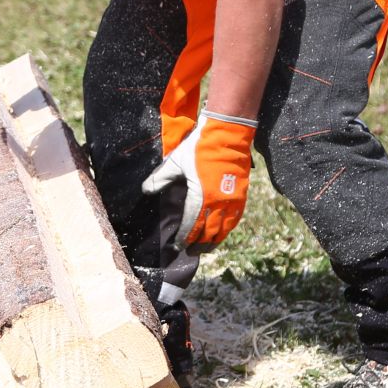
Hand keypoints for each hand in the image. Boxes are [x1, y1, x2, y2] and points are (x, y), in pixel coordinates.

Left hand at [140, 110, 256, 250]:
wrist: (227, 134)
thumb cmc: (199, 148)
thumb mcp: (175, 162)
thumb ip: (160, 178)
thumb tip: (145, 190)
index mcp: (201, 196)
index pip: (192, 224)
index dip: (184, 237)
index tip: (177, 245)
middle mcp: (219, 202)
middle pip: (208, 232)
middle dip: (198, 244)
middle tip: (189, 252)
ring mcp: (232, 200)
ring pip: (223, 229)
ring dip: (213, 241)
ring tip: (203, 249)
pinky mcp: (241, 196)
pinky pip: (234, 220)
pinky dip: (226, 230)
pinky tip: (220, 234)